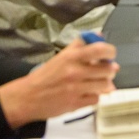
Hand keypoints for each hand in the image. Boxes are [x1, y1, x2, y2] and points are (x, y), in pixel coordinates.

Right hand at [0, 38, 117, 127]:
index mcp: (71, 57)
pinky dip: (95, 96)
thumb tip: (99, 35)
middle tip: (106, 70)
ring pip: (105, 85)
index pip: (99, 49)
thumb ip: (81, 45)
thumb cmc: (46, 76)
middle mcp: (75, 72)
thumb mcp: (62, 56)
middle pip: (107, 69)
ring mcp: (76, 89)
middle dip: (110, 69)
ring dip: (105, 83)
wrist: (28, 97)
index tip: (110, 54)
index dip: (110, 51)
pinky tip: (88, 93)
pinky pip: (96, 99)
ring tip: (99, 81)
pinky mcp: (75, 104)